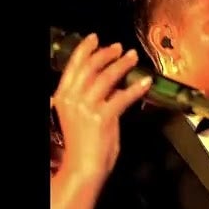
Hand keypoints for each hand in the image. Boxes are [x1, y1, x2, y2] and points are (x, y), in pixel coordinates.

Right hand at [52, 33, 152, 179]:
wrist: (83, 169)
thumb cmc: (81, 149)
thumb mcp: (79, 118)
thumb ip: (91, 100)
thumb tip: (110, 86)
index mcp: (62, 98)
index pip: (73, 66)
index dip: (85, 49)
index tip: (94, 39)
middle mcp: (73, 99)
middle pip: (91, 66)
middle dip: (106, 53)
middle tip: (119, 48)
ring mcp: (88, 107)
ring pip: (107, 77)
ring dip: (122, 64)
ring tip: (133, 58)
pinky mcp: (103, 117)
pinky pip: (123, 97)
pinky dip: (136, 88)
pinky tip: (145, 82)